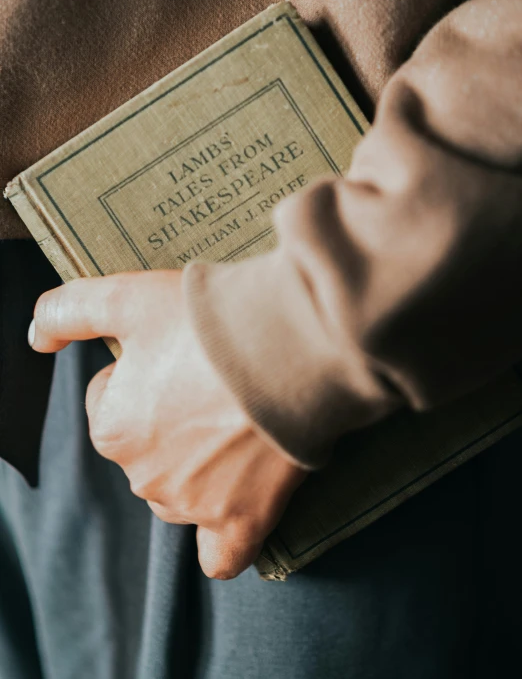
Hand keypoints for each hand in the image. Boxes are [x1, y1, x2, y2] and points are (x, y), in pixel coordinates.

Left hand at [30, 271, 305, 577]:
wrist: (292, 345)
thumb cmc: (209, 322)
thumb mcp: (126, 298)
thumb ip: (67, 312)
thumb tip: (37, 337)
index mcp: (112, 429)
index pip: (111, 402)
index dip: (142, 371)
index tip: (178, 354)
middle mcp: (144, 477)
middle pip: (147, 449)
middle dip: (169, 419)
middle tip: (214, 382)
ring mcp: (193, 506)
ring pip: (178, 493)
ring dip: (196, 467)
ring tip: (238, 423)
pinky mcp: (242, 522)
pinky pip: (220, 555)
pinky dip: (220, 538)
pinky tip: (231, 512)